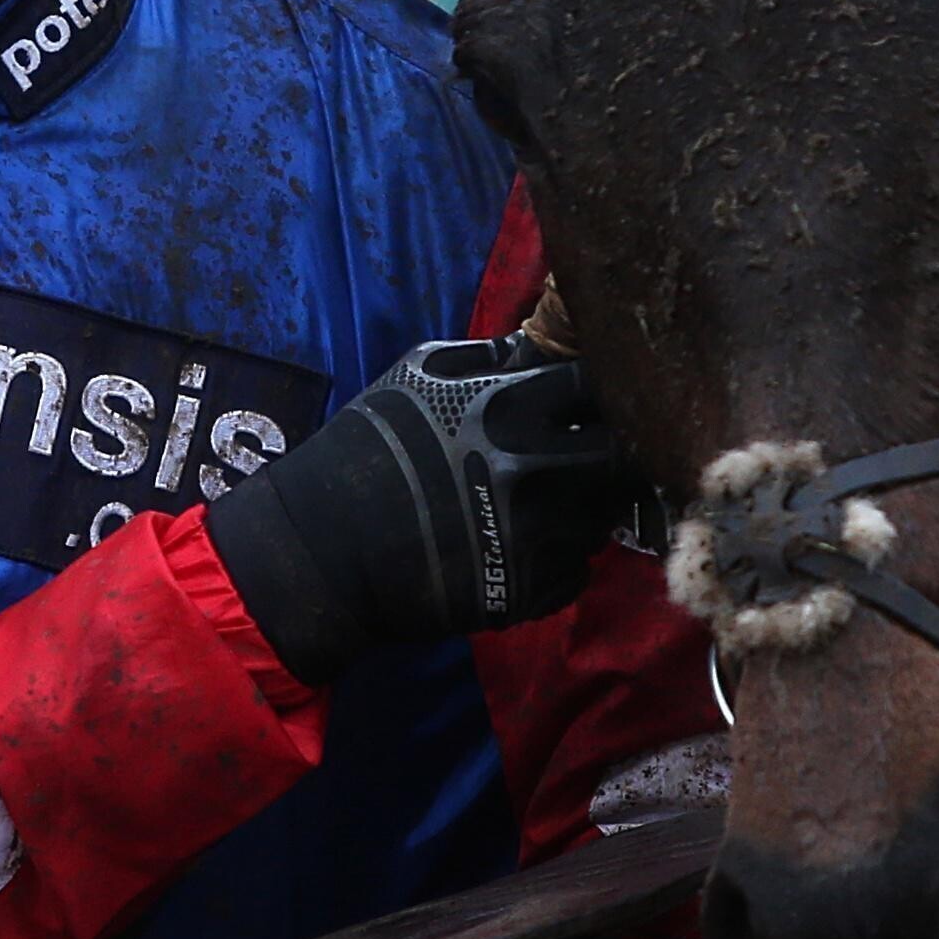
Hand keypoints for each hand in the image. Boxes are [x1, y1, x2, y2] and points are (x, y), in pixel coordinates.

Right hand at [201, 336, 630, 680]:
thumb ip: (486, 358)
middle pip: (617, 459)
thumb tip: (541, 346)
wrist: (321, 550)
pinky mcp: (525, 592)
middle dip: (605, 457)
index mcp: (508, 408)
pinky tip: (521, 550)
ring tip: (540, 508)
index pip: (594, 390)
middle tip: (581, 463)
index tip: (582, 409)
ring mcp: (533, 537)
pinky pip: (574, 574)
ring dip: (581, 513)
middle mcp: (532, 471)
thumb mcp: (415, 377)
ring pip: (599, 520)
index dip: (592, 399)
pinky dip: (559, 563)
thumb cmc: (365, 451)